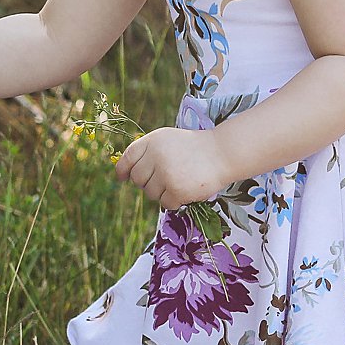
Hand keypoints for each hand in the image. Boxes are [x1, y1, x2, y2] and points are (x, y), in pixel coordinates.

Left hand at [115, 127, 233, 210]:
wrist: (222, 153)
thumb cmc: (193, 148)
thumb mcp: (167, 141)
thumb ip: (147, 152)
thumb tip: (126, 174)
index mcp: (152, 141)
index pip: (128, 158)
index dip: (122, 170)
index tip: (122, 178)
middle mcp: (156, 156)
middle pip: (138, 179)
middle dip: (148, 183)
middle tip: (165, 179)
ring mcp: (166, 173)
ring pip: (150, 193)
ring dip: (162, 192)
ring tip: (179, 181)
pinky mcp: (176, 189)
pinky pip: (165, 203)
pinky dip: (173, 201)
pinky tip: (185, 190)